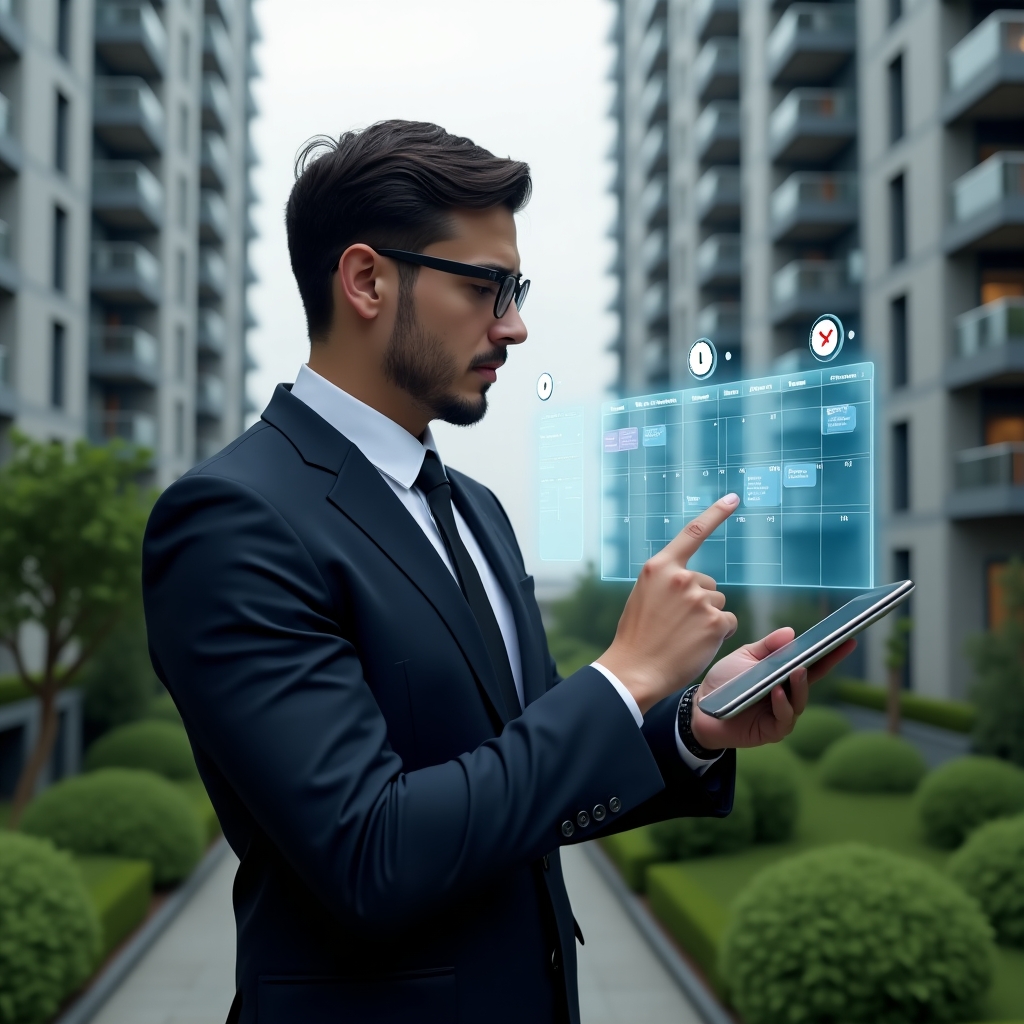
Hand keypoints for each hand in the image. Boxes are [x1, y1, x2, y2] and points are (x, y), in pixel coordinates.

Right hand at [597, 495, 739, 714]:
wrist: (634, 671)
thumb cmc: (637, 637)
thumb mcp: (644, 597)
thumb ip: (667, 582)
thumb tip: (693, 580)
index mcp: (659, 567)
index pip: (693, 533)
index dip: (716, 514)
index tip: (733, 498)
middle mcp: (681, 577)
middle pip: (709, 583)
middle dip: (700, 602)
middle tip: (676, 625)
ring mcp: (699, 599)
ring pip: (718, 603)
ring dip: (708, 619)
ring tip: (683, 636)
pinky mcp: (714, 621)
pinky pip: (728, 622)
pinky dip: (718, 635)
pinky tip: (696, 645)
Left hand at [690, 628, 856, 749]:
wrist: (700, 709)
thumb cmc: (724, 682)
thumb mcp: (745, 657)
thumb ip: (767, 647)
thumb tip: (791, 632)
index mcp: (783, 676)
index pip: (812, 664)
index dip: (831, 653)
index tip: (847, 639)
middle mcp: (788, 695)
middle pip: (812, 680)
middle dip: (825, 664)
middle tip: (832, 647)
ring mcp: (782, 714)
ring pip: (800, 700)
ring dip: (799, 685)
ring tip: (795, 670)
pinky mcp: (771, 731)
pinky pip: (783, 718)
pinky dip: (782, 704)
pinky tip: (776, 692)